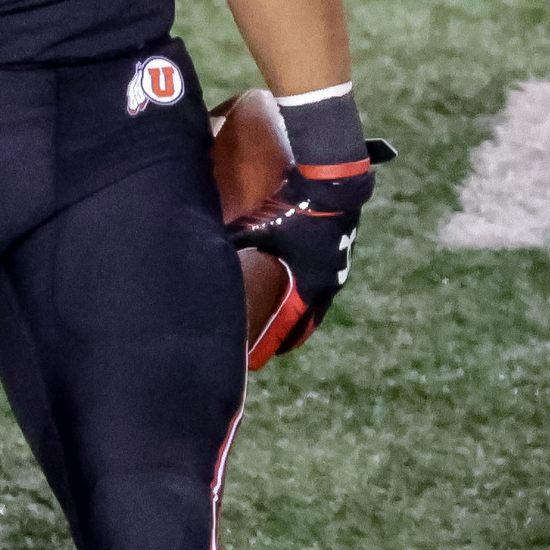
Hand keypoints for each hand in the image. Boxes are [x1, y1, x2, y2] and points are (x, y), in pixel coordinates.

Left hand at [226, 159, 374, 367]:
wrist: (333, 190)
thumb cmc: (296, 211)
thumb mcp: (262, 228)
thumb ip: (237, 239)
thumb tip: (208, 245)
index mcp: (306, 286)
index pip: (288, 327)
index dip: (272, 343)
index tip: (258, 359)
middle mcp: (325, 287)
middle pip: (307, 325)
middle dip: (291, 338)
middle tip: (275, 349)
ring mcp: (336, 275)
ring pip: (319, 308)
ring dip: (304, 319)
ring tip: (290, 327)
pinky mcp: (341, 261)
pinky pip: (327, 290)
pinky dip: (314, 298)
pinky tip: (305, 291)